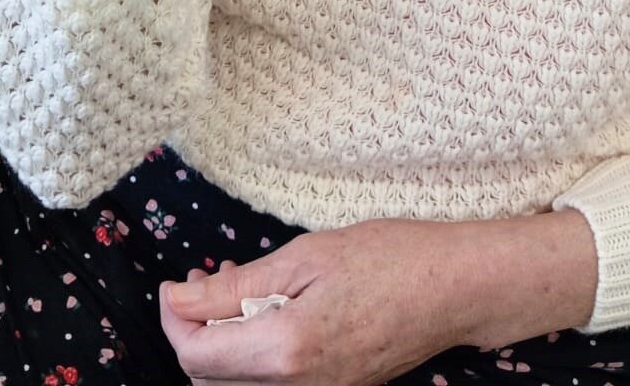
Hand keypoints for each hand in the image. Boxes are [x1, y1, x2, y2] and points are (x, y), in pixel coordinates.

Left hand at [158, 220, 469, 385]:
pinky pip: (272, 383)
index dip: (175, 318)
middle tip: (204, 280)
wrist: (454, 289)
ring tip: (234, 288)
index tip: (175, 284)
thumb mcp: (305, 257)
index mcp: (284, 351)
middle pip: (211, 378)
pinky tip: (267, 310)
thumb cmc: (387, 259)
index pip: (197, 354)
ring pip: (239, 384)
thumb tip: (180, 299)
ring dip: (222, 341)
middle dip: (195, 330)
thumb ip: (236, 287)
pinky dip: (254, 351)